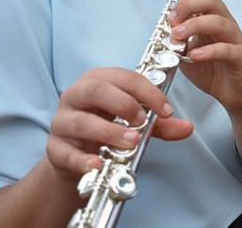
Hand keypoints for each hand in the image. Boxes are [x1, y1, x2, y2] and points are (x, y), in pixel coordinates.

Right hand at [48, 67, 192, 179]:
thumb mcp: (136, 122)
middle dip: (123, 103)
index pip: (123, 76)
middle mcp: (75, 96)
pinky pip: (65, 152)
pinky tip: (97, 165)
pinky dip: (82, 160)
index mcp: (98, 81)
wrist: (77, 157)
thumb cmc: (108, 128)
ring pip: (81, 121)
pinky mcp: (54, 148)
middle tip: (143, 121)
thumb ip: (161, 123)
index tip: (167, 109)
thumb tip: (187, 127)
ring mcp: (62, 122)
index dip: (147, 91)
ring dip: (109, 131)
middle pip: (95, 90)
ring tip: (131, 142)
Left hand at [167, 0, 241, 110]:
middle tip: (172, 20)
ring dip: (194, 25)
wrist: (237, 94)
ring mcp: (234, 39)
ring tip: (178, 36)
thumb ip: (179, 38)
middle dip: (187, 5)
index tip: (176, 1)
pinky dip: (208, 51)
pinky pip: (227, 49)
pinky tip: (194, 56)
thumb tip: (165, 29)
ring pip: (218, 21)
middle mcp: (225, 23)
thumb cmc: (213, 70)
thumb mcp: (188, 51)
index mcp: (212, 16)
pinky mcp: (240, 57)